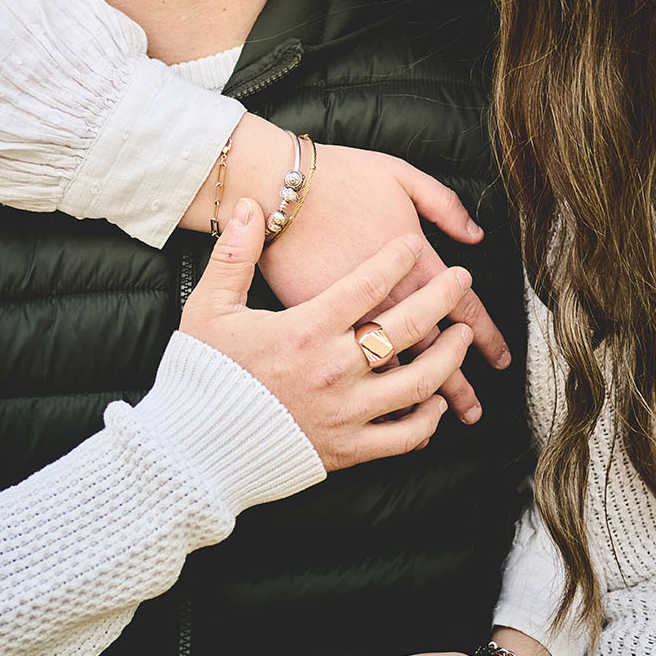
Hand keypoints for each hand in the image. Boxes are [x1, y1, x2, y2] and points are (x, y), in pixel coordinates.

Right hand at [179, 200, 474, 472]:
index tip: (414, 244)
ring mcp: (346, 412)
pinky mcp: (348, 450)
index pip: (368, 283)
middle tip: (461, 279)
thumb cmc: (204, 374)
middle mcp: (334, 370)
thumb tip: (249, 205)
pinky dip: (426, 420)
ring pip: (419, 381)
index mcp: (306, 330)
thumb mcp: (209, 308)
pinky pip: (403, 436)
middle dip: (443, 297)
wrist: (194, 447)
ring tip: (462, 336)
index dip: (397, 259)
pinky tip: (435, 401)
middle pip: (408, 325)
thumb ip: (234, 255)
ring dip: (448, 356)